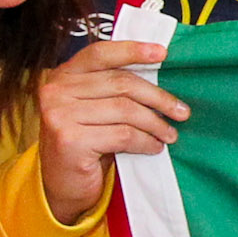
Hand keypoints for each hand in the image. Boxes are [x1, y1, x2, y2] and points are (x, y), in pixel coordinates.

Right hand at [34, 39, 190, 224]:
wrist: (61, 186)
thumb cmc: (85, 144)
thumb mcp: (94, 110)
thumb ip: (112, 90)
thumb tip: (161, 76)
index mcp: (63, 76)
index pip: (100, 53)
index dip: (132, 50)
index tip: (162, 52)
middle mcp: (56, 91)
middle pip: (121, 83)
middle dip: (158, 98)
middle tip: (181, 111)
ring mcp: (60, 115)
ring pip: (125, 110)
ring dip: (155, 123)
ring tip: (169, 134)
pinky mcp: (70, 140)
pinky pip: (123, 135)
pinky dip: (145, 141)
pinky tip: (153, 147)